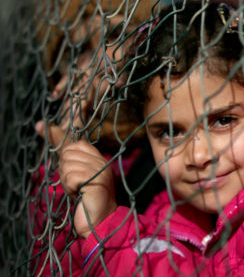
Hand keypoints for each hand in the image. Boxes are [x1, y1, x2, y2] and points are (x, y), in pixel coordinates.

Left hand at [35, 122, 116, 238]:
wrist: (99, 222)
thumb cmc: (83, 198)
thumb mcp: (71, 171)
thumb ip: (61, 150)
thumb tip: (40, 124)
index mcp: (97, 157)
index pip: (73, 143)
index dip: (62, 150)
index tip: (55, 150)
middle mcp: (101, 160)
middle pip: (68, 153)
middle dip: (65, 171)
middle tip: (75, 185)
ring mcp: (101, 169)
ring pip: (68, 165)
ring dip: (67, 181)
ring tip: (78, 190)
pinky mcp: (98, 179)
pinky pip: (72, 176)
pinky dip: (70, 187)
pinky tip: (79, 193)